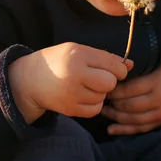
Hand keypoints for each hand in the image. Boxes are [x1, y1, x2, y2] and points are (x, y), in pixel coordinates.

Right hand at [9, 42, 132, 122]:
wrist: (30, 80)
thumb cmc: (57, 61)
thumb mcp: (77, 50)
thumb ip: (104, 57)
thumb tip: (131, 65)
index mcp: (77, 54)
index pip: (112, 64)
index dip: (119, 68)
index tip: (114, 70)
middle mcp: (75, 74)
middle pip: (110, 83)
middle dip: (110, 81)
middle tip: (99, 78)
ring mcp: (71, 93)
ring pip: (103, 97)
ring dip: (99, 92)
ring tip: (86, 85)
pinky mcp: (70, 109)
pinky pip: (95, 109)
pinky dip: (93, 104)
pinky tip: (83, 96)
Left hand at [101, 62, 160, 134]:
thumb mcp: (153, 64)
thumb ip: (135, 70)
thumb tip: (110, 74)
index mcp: (156, 82)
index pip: (131, 89)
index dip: (115, 91)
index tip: (102, 88)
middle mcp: (160, 99)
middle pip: (131, 106)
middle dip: (113, 104)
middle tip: (100, 99)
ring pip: (134, 119)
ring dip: (116, 117)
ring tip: (103, 111)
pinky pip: (140, 129)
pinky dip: (124, 131)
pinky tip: (110, 130)